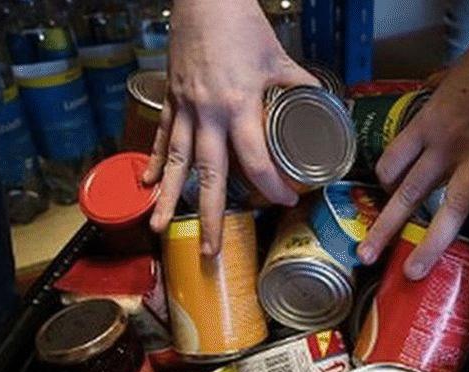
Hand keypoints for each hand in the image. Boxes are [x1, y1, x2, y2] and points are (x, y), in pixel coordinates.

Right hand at [143, 0, 316, 254]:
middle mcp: (207, 113)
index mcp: (238, 104)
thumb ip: (296, 84)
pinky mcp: (171, 99)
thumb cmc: (240, 23)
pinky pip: (162, 136)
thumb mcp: (277, 56)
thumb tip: (319, 107)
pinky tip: (149, 184)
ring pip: (176, 162)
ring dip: (168, 198)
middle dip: (211, 216)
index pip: (255, 158)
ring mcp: (185, 108)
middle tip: (211, 252)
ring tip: (159, 229)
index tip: (286, 201)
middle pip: (209, 175)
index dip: (271, 185)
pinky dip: (155, 160)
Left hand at [356, 0, 468, 277]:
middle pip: (408, 193)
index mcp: (428, 123)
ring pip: (450, 210)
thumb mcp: (453, 75)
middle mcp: (447, 146)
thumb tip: (434, 86)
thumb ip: (441, 93)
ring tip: (412, 271)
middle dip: (385, 228)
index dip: (383, 180)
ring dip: (430, 244)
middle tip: (366, 255)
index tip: (383, 191)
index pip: (391, 162)